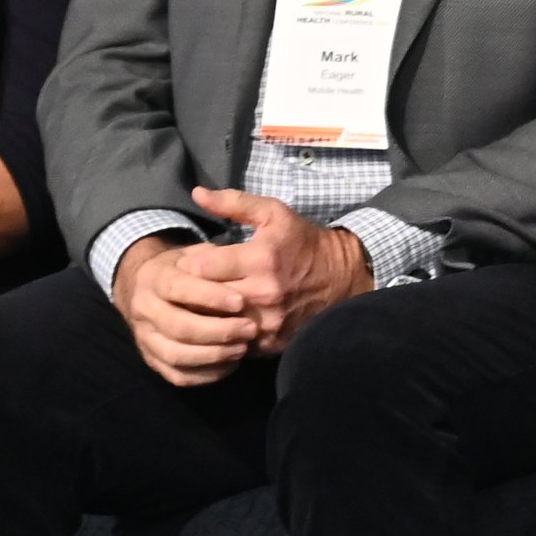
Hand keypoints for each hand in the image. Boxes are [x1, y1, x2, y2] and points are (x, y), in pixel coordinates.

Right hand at [110, 234, 257, 385]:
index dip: (210, 296)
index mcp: (155, 279)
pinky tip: (230, 365)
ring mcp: (144, 337)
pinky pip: (176, 375)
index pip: (178, 289)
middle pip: (178, 327)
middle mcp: (144, 309)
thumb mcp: (196, 254)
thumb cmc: (184, 268)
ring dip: (213, 355)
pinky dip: (205, 375)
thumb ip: (214, 260)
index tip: (240, 301)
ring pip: (175, 354)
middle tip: (250, 329)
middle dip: (218, 331)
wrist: (146, 287)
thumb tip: (243, 266)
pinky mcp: (151, 359)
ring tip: (243, 349)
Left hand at [189, 188, 374, 346]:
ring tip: (202, 303)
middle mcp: (263, 292)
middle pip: (203, 297)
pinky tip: (225, 320)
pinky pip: (233, 342)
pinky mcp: (271, 342)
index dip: (189, 263)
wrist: (346, 278)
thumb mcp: (275, 214)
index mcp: (261, 258)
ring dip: (206, 314)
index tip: (191, 261)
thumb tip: (197, 193)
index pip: (200, 266)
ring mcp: (267, 321)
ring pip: (214, 323)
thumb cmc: (304, 243)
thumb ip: (235, 202)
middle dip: (192, 290)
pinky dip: (225, 332)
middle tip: (189, 284)